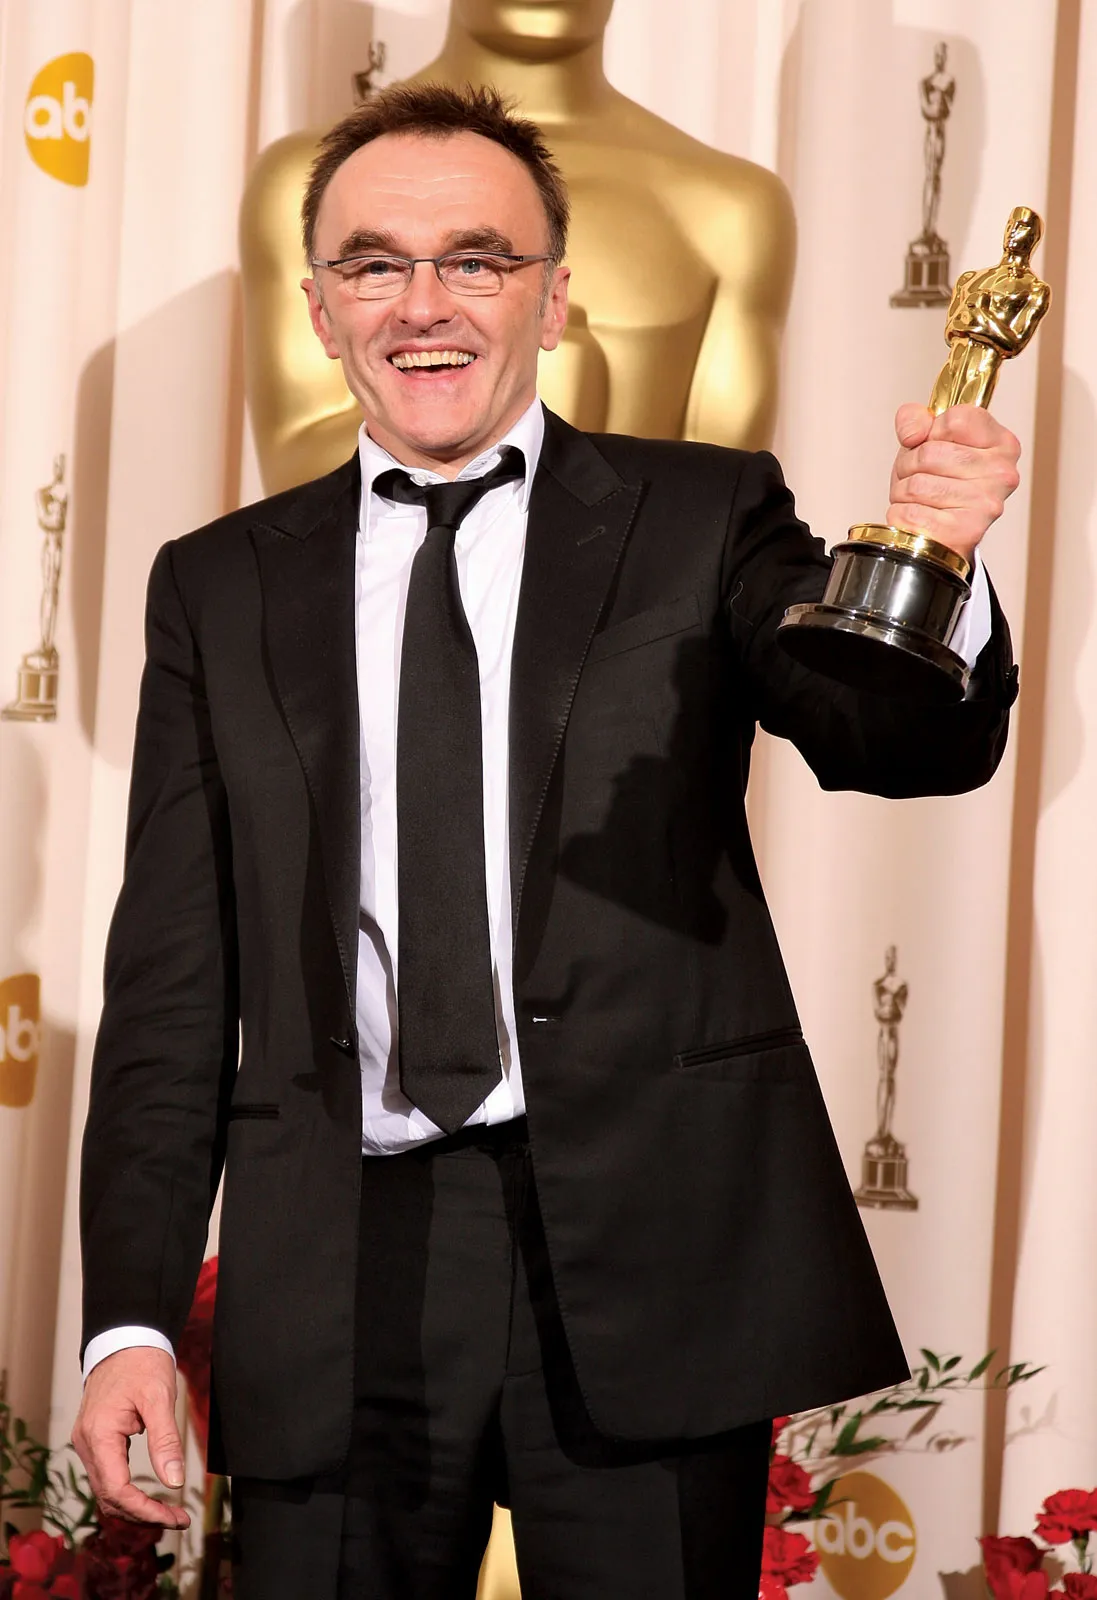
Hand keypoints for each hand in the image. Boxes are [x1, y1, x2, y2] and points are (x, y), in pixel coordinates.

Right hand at [72, 1348, 190, 1527]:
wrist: (126, 1337)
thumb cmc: (142, 1362)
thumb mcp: (160, 1398)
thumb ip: (166, 1440)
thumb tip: (175, 1481)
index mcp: (99, 1434)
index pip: (116, 1490)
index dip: (144, 1509)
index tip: (173, 1517)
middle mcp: (87, 1443)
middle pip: (110, 1497)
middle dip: (143, 1514)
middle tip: (178, 1519)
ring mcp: (88, 1442)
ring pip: (107, 1490)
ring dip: (136, 1506)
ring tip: (169, 1513)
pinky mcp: (96, 1439)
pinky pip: (108, 1475)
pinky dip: (128, 1491)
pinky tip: (151, 1494)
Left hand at [887, 402, 1020, 562]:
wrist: (940, 537)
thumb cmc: (938, 485)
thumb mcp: (926, 441)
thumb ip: (915, 419)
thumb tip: (914, 432)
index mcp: (1002, 443)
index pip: (956, 418)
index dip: (932, 430)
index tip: (935, 443)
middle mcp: (1002, 473)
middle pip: (930, 452)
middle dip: (910, 465)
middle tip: (920, 476)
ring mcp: (986, 504)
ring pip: (917, 484)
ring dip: (903, 492)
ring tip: (919, 498)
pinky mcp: (965, 532)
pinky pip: (911, 513)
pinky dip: (902, 516)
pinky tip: (920, 517)